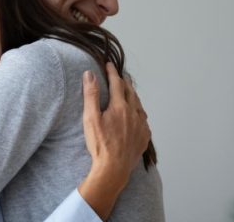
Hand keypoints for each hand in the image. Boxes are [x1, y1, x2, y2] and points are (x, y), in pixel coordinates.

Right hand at [78, 62, 150, 219]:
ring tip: (129, 93)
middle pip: (131, 92)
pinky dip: (139, 112)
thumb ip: (91, 95)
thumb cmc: (100, 144)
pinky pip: (144, 119)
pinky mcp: (144, 137)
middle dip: (125, 82)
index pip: (117, 83)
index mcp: (120, 106)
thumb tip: (89, 74)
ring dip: (133, 96)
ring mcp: (141, 126)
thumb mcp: (90, 118)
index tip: (109, 65)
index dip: (112, 72)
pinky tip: (136, 115)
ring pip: (139, 105)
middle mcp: (134, 113)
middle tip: (120, 76)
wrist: (113, 168)